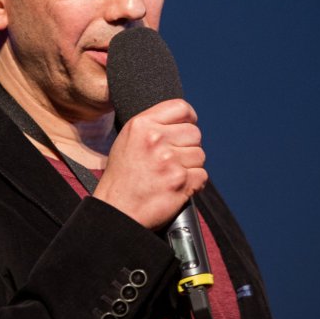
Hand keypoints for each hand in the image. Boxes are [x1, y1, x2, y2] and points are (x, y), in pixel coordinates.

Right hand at [93, 99, 206, 229]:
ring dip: (191, 166)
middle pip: (194, 133)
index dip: (189, 118)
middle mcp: (155, 139)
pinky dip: (194, 184)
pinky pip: (202, 175)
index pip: (181, 108)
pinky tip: (177, 187)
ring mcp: (169, 160)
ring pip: (200, 155)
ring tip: (171, 175)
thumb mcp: (127, 140)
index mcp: (141, 125)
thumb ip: (152, 126)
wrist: (117, 210)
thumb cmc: (122, 178)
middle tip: (174, 160)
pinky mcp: (180, 181)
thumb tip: (182, 121)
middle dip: (188, 147)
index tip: (187, 127)